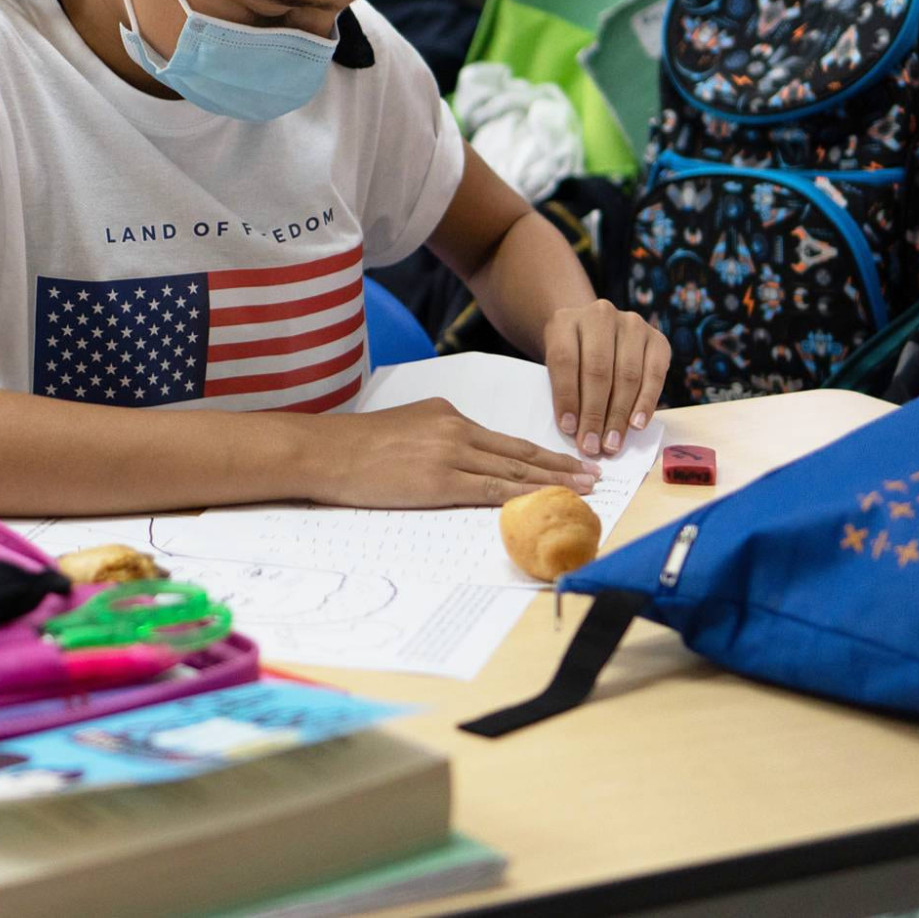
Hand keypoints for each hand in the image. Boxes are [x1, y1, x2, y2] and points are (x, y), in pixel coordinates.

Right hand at [320, 399, 598, 508]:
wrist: (325, 450)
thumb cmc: (354, 445)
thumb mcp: (403, 424)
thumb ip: (435, 435)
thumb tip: (458, 455)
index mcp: (447, 413)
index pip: (504, 438)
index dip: (540, 452)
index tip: (568, 461)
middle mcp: (455, 428)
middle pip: (519, 451)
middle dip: (561, 465)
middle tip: (594, 476)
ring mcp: (449, 454)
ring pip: (513, 471)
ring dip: (553, 482)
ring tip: (582, 491)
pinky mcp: (440, 481)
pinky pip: (491, 490)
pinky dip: (522, 497)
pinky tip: (543, 504)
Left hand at [544, 301, 670, 458]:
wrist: (596, 330)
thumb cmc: (572, 356)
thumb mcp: (557, 363)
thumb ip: (563, 387)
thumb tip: (575, 431)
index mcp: (565, 320)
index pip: (564, 360)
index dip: (567, 397)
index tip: (569, 429)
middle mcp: (600, 315)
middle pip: (598, 370)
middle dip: (595, 414)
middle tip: (593, 446)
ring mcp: (632, 324)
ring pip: (627, 375)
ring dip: (619, 415)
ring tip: (612, 443)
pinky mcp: (657, 338)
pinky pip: (654, 374)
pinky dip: (646, 402)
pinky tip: (637, 424)